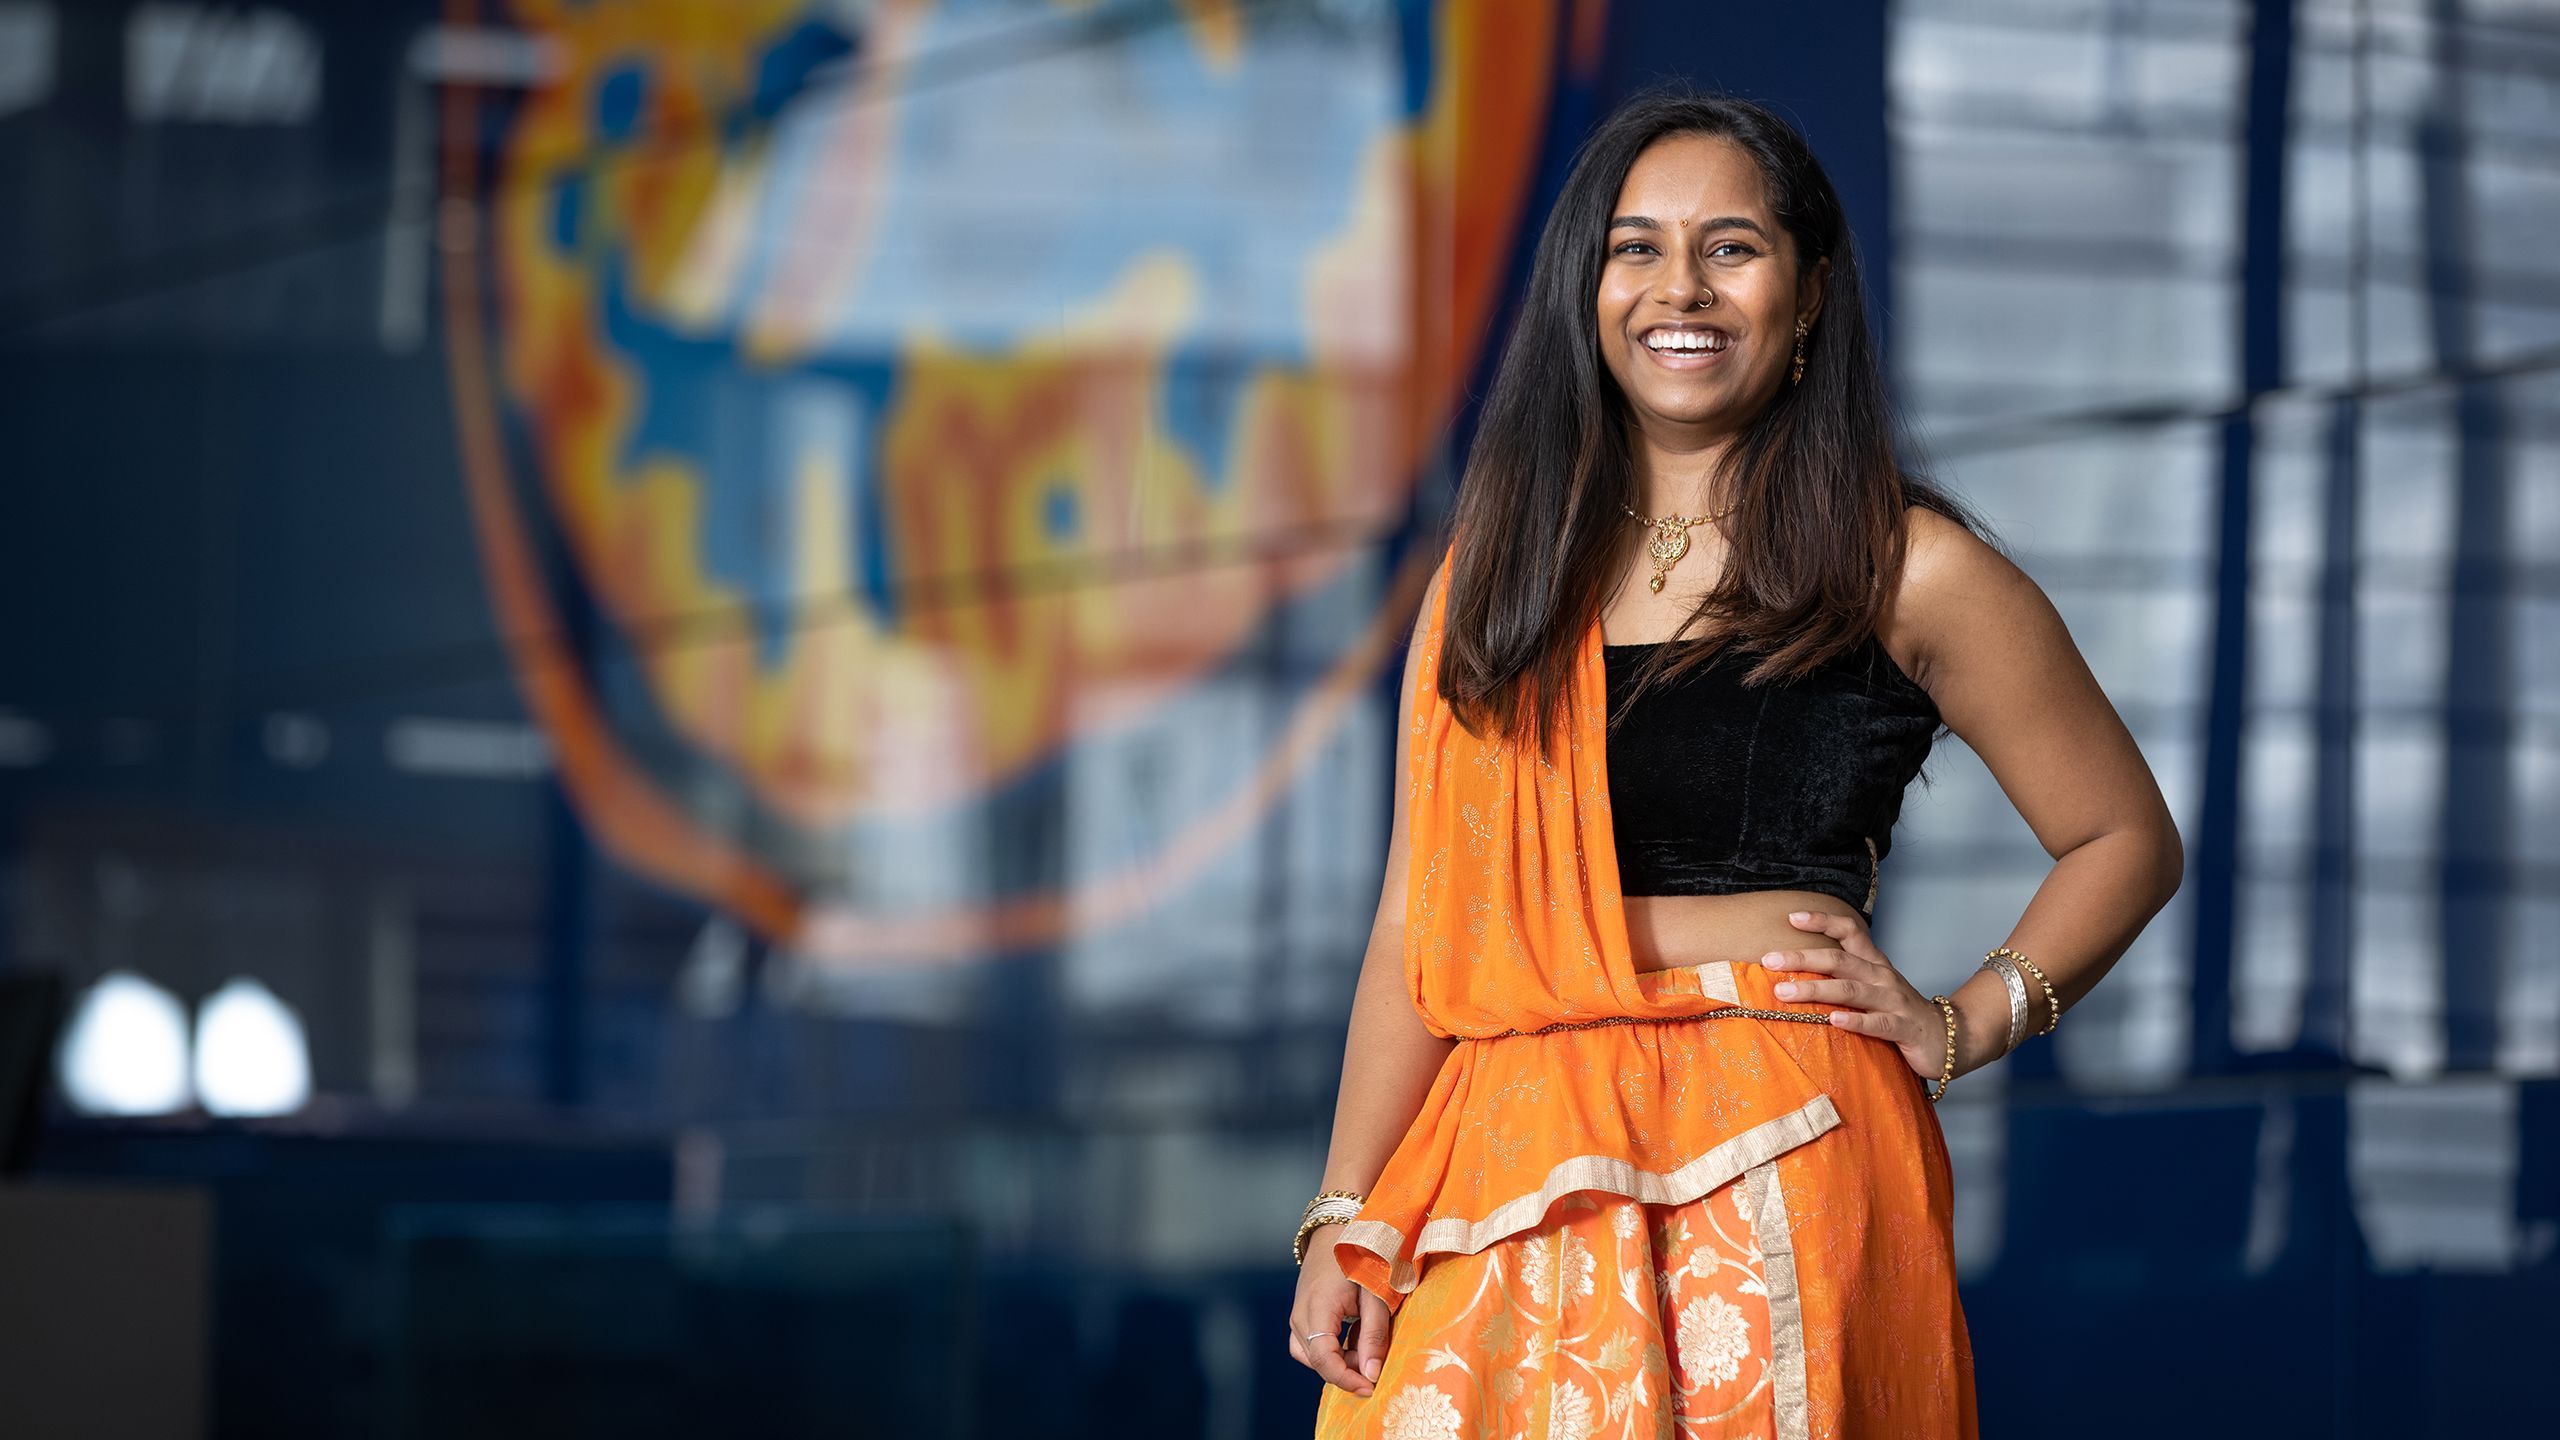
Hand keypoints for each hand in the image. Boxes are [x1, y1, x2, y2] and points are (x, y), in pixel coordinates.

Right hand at [1289, 1223, 1391, 1396]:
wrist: (1338, 1226)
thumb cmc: (1362, 1255)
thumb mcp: (1376, 1293)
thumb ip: (1374, 1335)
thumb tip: (1371, 1374)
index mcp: (1318, 1307)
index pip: (1323, 1359)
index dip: (1345, 1379)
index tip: (1370, 1387)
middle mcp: (1300, 1314)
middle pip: (1316, 1360)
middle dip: (1346, 1371)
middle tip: (1374, 1366)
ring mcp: (1297, 1313)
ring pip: (1310, 1355)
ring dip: (1336, 1361)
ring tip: (1363, 1350)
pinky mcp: (1301, 1312)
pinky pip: (1309, 1343)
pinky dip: (1329, 1350)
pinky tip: (1352, 1340)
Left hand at [1761, 910, 1949, 1084]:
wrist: (1949, 1037)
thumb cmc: (1900, 1012)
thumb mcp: (1872, 988)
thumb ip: (1843, 978)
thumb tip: (1793, 973)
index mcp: (1874, 963)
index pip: (1849, 931)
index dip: (1822, 920)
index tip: (1791, 917)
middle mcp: (1882, 977)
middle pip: (1840, 960)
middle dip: (1802, 958)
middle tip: (1769, 960)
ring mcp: (1893, 1001)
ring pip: (1851, 991)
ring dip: (1816, 990)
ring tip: (1784, 993)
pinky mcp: (1903, 1028)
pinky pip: (1876, 1024)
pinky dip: (1854, 1021)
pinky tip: (1833, 1021)